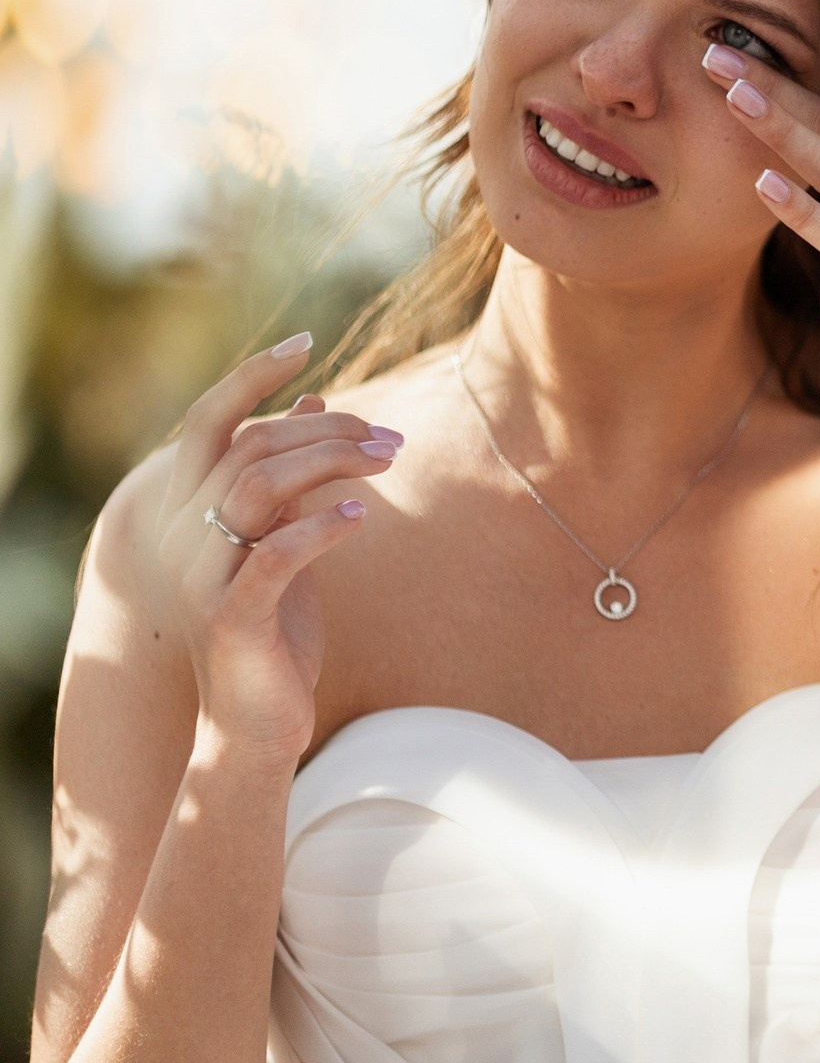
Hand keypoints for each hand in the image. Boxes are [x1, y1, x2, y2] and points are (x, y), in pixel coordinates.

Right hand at [155, 335, 399, 764]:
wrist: (256, 719)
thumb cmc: (275, 623)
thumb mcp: (284, 537)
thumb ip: (290, 473)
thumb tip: (315, 402)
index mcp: (191, 508)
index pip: (209, 420)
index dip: (251, 375)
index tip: (304, 343)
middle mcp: (184, 534)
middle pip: (252, 446)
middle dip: (330, 431)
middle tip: (392, 439)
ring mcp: (203, 575)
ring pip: (257, 486)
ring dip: (332, 463)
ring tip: (389, 462)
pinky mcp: (233, 617)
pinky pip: (274, 555)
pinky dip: (320, 526)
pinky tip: (359, 515)